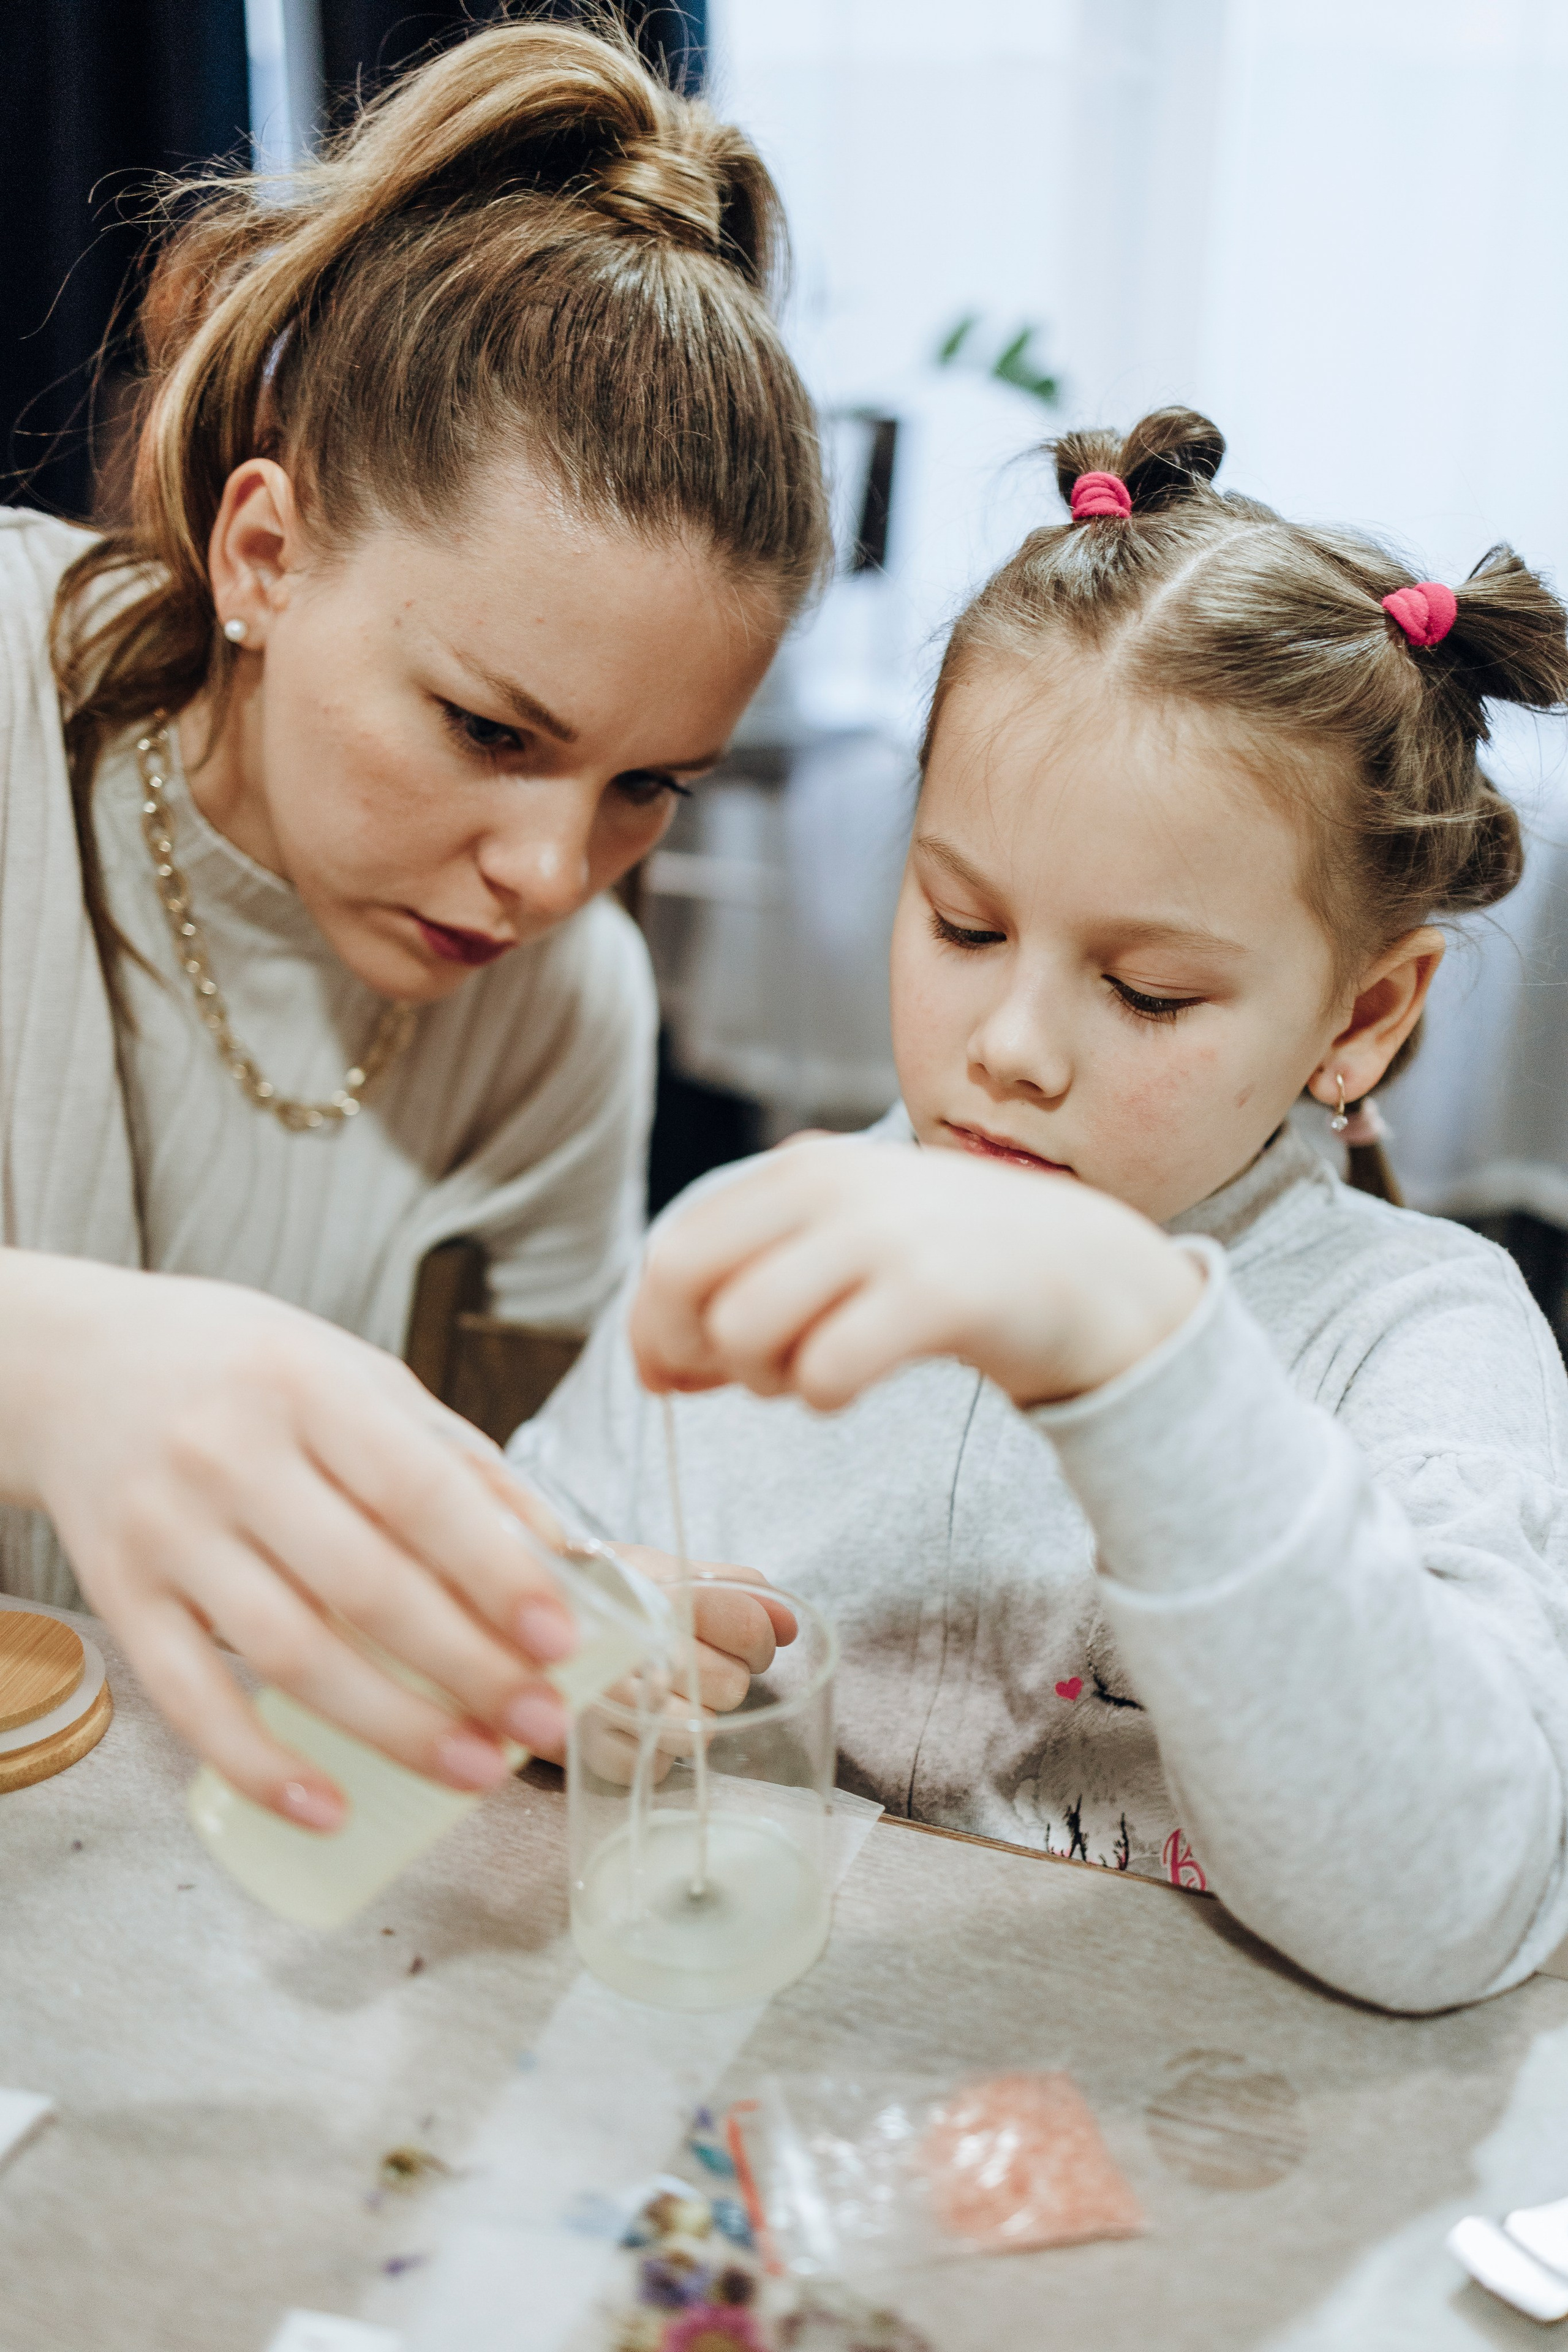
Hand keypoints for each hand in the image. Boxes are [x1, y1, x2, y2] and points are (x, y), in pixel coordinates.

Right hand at [0, 1251, 585, 1827]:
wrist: (78, 1366)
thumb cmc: (244, 1372)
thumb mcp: (356, 1374)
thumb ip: (456, 1457)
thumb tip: (558, 1551)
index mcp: (306, 1387)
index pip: (417, 1491)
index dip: (496, 1572)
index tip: (561, 1639)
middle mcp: (229, 1456)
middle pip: (364, 1585)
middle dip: (467, 1668)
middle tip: (540, 1723)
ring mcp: (168, 1531)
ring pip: (288, 1654)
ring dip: (390, 1727)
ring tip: (473, 1769)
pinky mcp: (120, 1596)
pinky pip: (189, 1700)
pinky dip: (259, 1766)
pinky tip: (330, 1808)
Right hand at [569, 1550, 795, 1784]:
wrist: (516, 1624)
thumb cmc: (608, 1598)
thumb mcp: (665, 1571)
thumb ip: (736, 1588)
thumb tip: (790, 1626)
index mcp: (655, 1589)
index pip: (747, 1623)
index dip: (756, 1638)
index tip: (738, 1641)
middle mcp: (629, 1644)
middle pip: (731, 1684)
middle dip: (723, 1677)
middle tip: (691, 1667)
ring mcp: (604, 1699)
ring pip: (701, 1732)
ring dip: (694, 1718)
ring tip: (663, 1694)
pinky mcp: (588, 1750)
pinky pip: (658, 1767)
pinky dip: (655, 1750)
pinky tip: (636, 1722)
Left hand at [629, 1138, 1202, 1411]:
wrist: (1092, 1274)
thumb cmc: (951, 1267)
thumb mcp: (846, 1241)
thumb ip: (753, 1279)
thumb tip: (653, 1364)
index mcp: (802, 1168)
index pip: (673, 1248)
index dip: (656, 1327)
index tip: (680, 1374)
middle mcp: (833, 1185)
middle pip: (685, 1282)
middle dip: (693, 1351)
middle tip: (749, 1378)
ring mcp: (885, 1235)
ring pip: (741, 1328)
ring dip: (763, 1377)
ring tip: (814, 1373)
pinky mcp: (935, 1294)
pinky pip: (822, 1371)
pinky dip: (824, 1394)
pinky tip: (858, 1383)